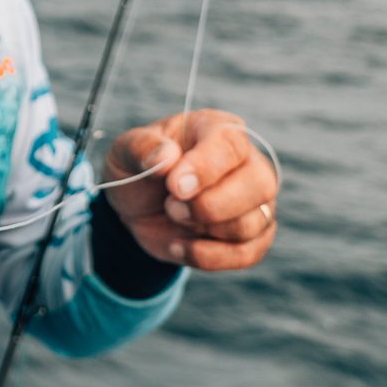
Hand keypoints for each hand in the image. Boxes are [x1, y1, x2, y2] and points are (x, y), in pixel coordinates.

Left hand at [103, 108, 278, 270]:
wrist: (137, 205)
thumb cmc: (140, 167)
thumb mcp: (127, 150)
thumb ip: (142, 148)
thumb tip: (165, 158)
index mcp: (218, 130)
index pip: (230, 145)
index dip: (205, 168)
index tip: (174, 186)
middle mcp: (248, 163)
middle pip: (259, 185)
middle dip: (211, 205)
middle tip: (171, 206)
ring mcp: (256, 202)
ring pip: (253, 223)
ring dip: (207, 230)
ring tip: (172, 217)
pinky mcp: (252, 236)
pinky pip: (247, 253)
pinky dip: (209, 256)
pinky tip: (178, 246)